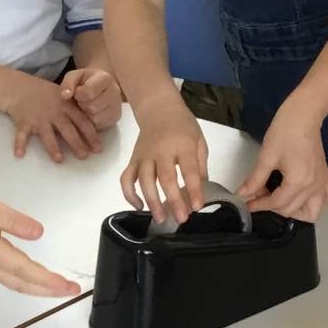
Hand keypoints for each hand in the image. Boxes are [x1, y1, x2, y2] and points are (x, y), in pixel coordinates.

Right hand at [0, 189, 81, 298]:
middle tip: (70, 292)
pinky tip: (31, 278)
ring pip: (16, 284)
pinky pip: (9, 278)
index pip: (28, 271)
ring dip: (38, 289)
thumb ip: (13, 221)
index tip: (69, 287)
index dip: (50, 281)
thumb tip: (39, 233)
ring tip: (57, 288)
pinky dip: (26, 282)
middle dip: (49, 291)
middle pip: (24, 285)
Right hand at [6, 74, 102, 162]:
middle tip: (84, 156)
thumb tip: (93, 124)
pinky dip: (19, 144)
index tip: (98, 148)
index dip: (91, 135)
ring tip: (59, 159)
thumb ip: (76, 109)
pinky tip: (19, 154)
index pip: (82, 122)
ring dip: (53, 147)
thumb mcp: (64, 96)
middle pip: (67, 129)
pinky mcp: (24, 122)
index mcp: (66, 107)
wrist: (20, 87)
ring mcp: (39, 118)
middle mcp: (54, 113)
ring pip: (47, 134)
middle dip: (76, 143)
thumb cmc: (45, 94)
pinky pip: (22, 134)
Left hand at [59, 65, 121, 134]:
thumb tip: (64, 96)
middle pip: (92, 107)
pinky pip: (100, 126)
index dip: (78, 95)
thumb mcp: (74, 76)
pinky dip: (92, 122)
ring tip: (86, 107)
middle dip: (82, 106)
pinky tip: (90, 114)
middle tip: (81, 101)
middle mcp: (115, 91)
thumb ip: (68, 83)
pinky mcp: (116, 118)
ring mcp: (117, 106)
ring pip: (96, 118)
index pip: (89, 92)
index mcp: (104, 78)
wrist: (98, 85)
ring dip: (86, 115)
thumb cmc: (84, 81)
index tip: (77, 93)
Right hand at [121, 94, 208, 223]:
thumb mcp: (199, 141)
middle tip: (181, 219)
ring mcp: (144, 155)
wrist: (159, 108)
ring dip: (151, 201)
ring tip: (160, 218)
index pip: (189, 170)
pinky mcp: (133, 159)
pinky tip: (140, 206)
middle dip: (173, 200)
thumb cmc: (183, 126)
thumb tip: (201, 192)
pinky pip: (126, 179)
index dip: (193, 190)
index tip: (196, 206)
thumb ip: (201, 166)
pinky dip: (129, 194)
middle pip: (165, 178)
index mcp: (182, 144)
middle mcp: (161, 150)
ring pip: (144, 181)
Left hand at [239, 97, 327, 221]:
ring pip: (313, 212)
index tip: (247, 203)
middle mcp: (313, 187)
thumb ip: (255, 180)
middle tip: (259, 195)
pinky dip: (318, 202)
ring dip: (296, 212)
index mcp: (298, 182)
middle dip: (272, 206)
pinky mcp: (326, 177)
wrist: (303, 116)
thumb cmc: (283, 132)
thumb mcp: (266, 157)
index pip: (277, 203)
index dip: (259, 205)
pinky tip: (305, 195)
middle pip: (291, 210)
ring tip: (281, 200)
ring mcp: (322, 183)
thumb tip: (242, 194)